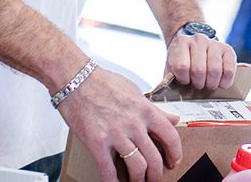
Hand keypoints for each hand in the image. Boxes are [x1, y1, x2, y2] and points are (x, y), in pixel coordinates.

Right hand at [58, 67, 180, 181]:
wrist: (76, 79)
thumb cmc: (103, 82)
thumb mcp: (135, 91)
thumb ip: (154, 109)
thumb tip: (171, 119)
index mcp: (145, 110)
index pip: (170, 136)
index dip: (175, 153)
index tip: (173, 160)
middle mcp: (134, 124)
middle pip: (154, 158)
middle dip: (157, 173)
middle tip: (155, 177)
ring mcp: (116, 134)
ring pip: (137, 167)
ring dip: (138, 179)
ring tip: (137, 181)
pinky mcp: (97, 143)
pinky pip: (109, 170)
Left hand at [166, 32, 236, 89]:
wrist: (194, 45)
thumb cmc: (182, 61)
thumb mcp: (171, 67)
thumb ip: (167, 79)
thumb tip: (161, 92)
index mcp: (181, 44)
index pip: (181, 66)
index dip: (183, 79)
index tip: (185, 81)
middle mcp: (198, 40)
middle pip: (199, 70)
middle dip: (198, 84)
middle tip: (198, 86)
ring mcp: (214, 43)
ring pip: (215, 70)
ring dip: (211, 83)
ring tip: (208, 84)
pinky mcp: (227, 50)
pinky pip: (229, 70)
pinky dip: (225, 81)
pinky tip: (220, 83)